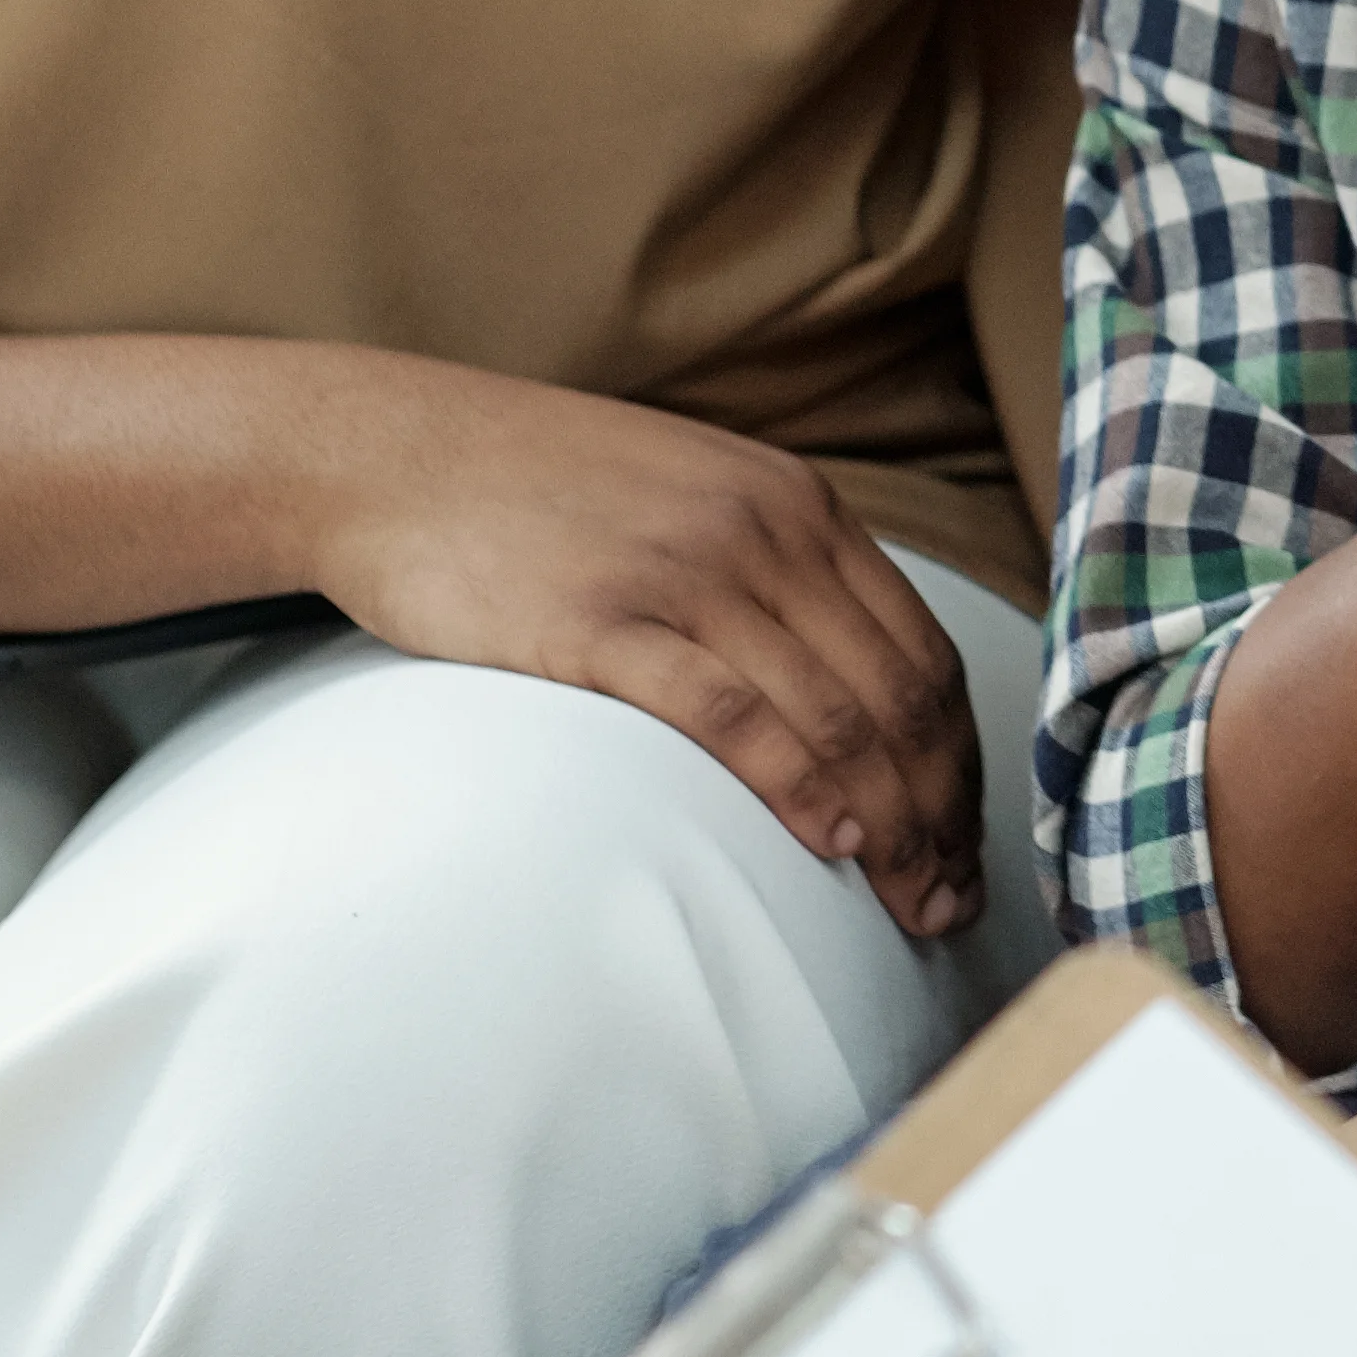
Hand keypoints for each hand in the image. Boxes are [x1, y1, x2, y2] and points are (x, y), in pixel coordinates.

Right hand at [292, 360, 988, 934]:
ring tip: (908, 902)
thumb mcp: (689, 494)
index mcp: (797, 503)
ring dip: (888, 823)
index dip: (959, 762)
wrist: (393, 453)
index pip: (922, 652)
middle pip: (897, 696)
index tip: (963, 842)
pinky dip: (800, 787)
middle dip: (939, 813)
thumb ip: (771, 567)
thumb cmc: (534, 491)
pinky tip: (832, 844)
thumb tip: (840, 676)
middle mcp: (764, 531)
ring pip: (834, 715)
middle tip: (950, 902)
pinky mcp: (605, 623)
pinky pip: (735, 716)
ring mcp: (686, 574)